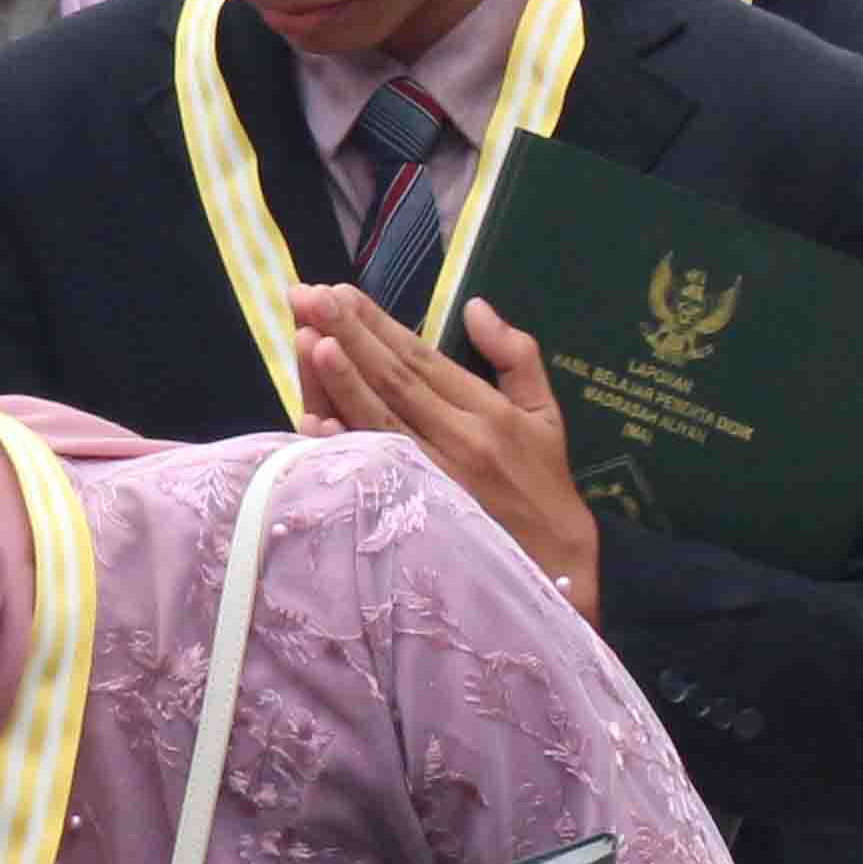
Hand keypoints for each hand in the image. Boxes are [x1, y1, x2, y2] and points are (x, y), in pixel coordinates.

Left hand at [288, 287, 599, 623]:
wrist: (556, 570)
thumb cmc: (543, 486)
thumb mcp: (545, 415)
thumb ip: (516, 355)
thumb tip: (476, 306)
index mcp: (487, 412)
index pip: (420, 358)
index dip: (378, 324)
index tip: (339, 292)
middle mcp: (458, 441)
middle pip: (392, 381)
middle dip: (347, 335)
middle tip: (307, 297)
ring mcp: (434, 480)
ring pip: (377, 423)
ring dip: (339, 380)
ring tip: (308, 338)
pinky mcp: (415, 515)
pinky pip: (374, 474)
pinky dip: (343, 446)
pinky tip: (313, 418)